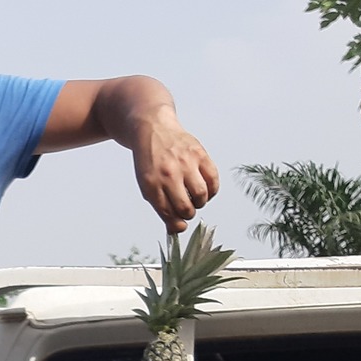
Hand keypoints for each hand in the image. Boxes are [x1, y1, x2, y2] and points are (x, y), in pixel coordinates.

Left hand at [133, 117, 219, 233]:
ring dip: (200, 203)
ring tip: (194, 198)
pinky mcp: (200, 154)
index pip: (167, 213)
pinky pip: (213, 181)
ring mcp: (186, 163)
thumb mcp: (147, 184)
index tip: (179, 225)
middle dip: (187, 214)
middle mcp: (169, 173)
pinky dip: (212, 190)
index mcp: (151, 184)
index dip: (175, 224)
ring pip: (201, 196)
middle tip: (186, 208)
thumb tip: (176, 230)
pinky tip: (205, 189)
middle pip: (186, 208)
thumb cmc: (150, 162)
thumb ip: (161, 207)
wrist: (153, 129)